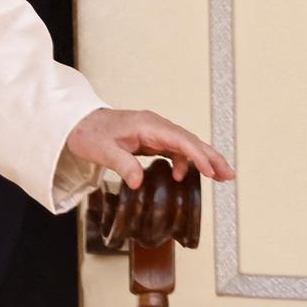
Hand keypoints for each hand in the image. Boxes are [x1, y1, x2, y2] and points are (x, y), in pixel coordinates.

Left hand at [63, 108, 235, 189]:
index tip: (210, 170)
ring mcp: (154, 132)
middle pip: (189, 140)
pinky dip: (185, 162)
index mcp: (147, 125)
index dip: (197, 155)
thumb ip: (122, 164)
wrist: (77, 123)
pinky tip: (185, 177)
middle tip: (229, 175)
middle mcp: (155, 126)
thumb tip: (139, 183)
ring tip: (221, 178)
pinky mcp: (151, 139)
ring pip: (186, 145)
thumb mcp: (102, 150)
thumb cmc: (89, 133)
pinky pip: (175, 150)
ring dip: (203, 160)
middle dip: (211, 157)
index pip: (179, 139)